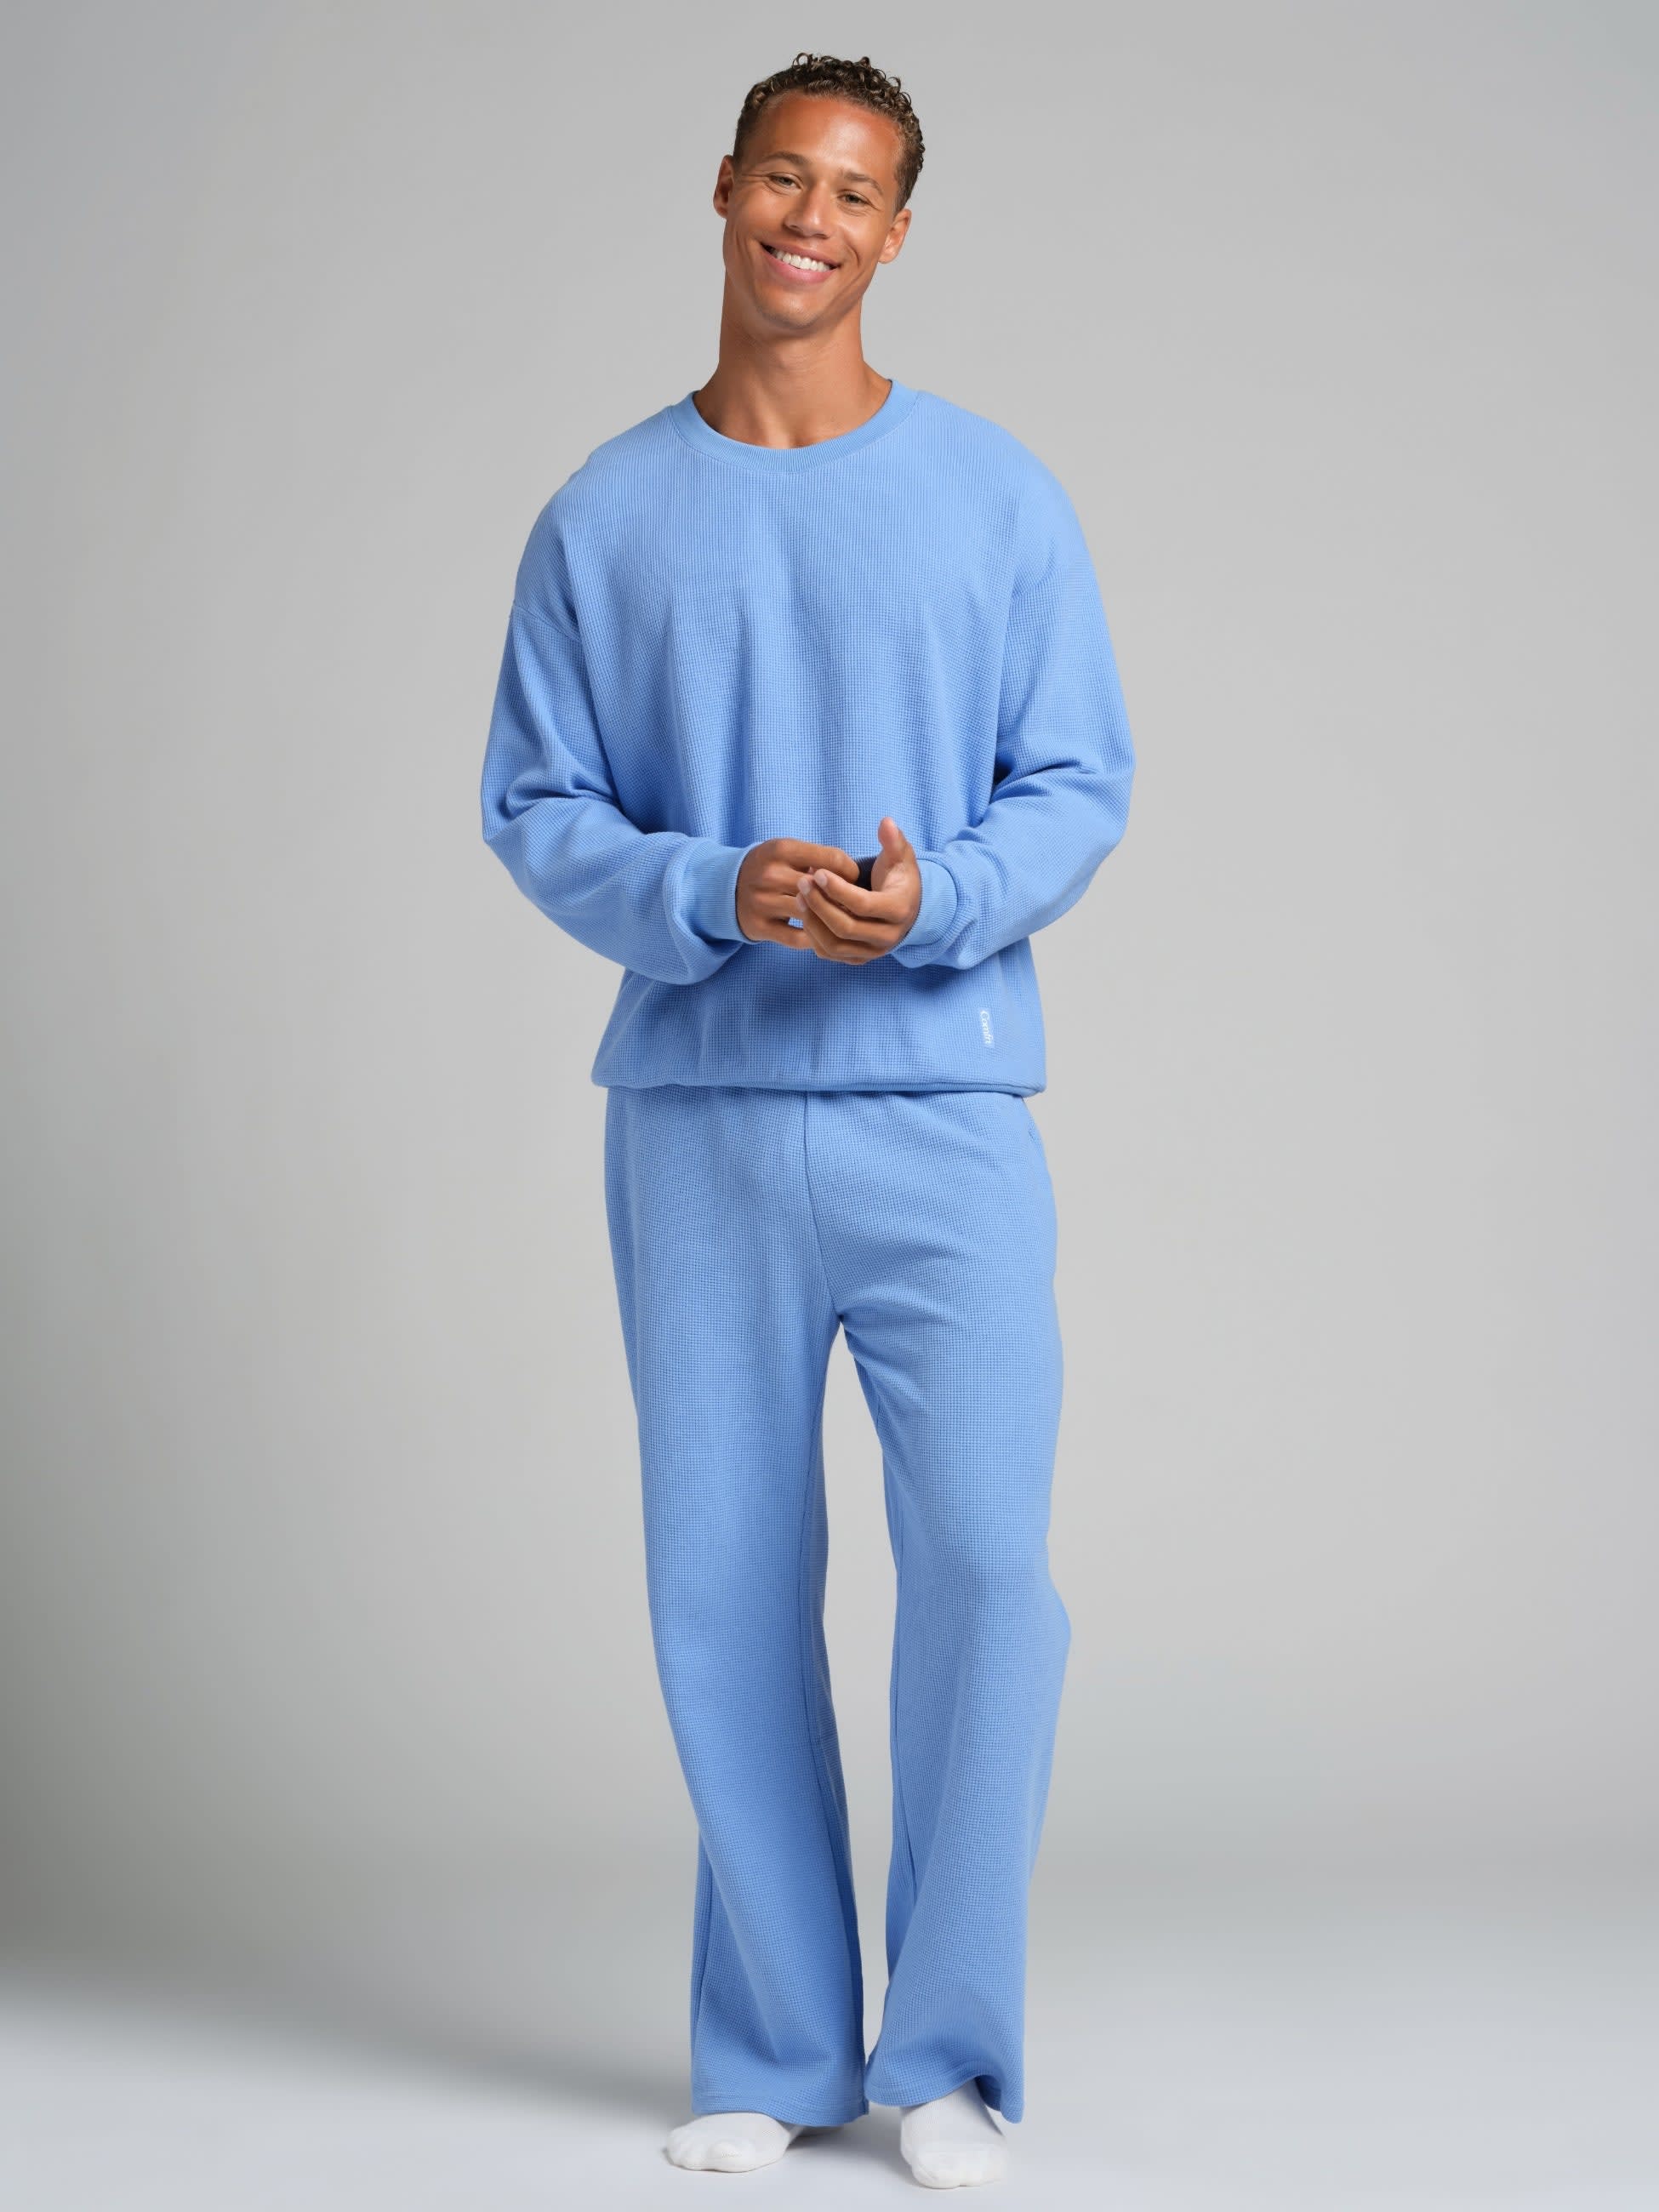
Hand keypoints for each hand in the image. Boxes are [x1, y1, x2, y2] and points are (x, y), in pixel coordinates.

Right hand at [735, 837, 859, 947]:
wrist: (726, 887)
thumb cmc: (770, 867)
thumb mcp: (788, 851)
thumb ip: (819, 858)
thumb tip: (854, 876)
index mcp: (782, 849)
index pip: (832, 859)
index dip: (850, 871)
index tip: (852, 880)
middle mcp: (770, 875)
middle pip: (822, 889)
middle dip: (842, 898)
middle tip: (852, 904)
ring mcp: (762, 902)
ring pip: (811, 915)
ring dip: (829, 920)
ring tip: (838, 919)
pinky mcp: (758, 926)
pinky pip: (797, 938)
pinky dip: (813, 938)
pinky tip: (820, 933)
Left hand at [792, 817, 924, 963]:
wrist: (907, 909)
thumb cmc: (899, 878)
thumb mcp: (901, 857)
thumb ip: (894, 841)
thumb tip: (886, 822)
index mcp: (899, 910)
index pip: (863, 905)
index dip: (837, 889)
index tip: (817, 872)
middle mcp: (888, 937)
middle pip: (846, 928)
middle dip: (819, 905)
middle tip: (802, 882)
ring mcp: (872, 951)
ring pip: (834, 945)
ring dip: (812, 921)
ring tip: (799, 896)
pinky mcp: (858, 958)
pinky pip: (830, 953)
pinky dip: (813, 936)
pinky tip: (805, 913)